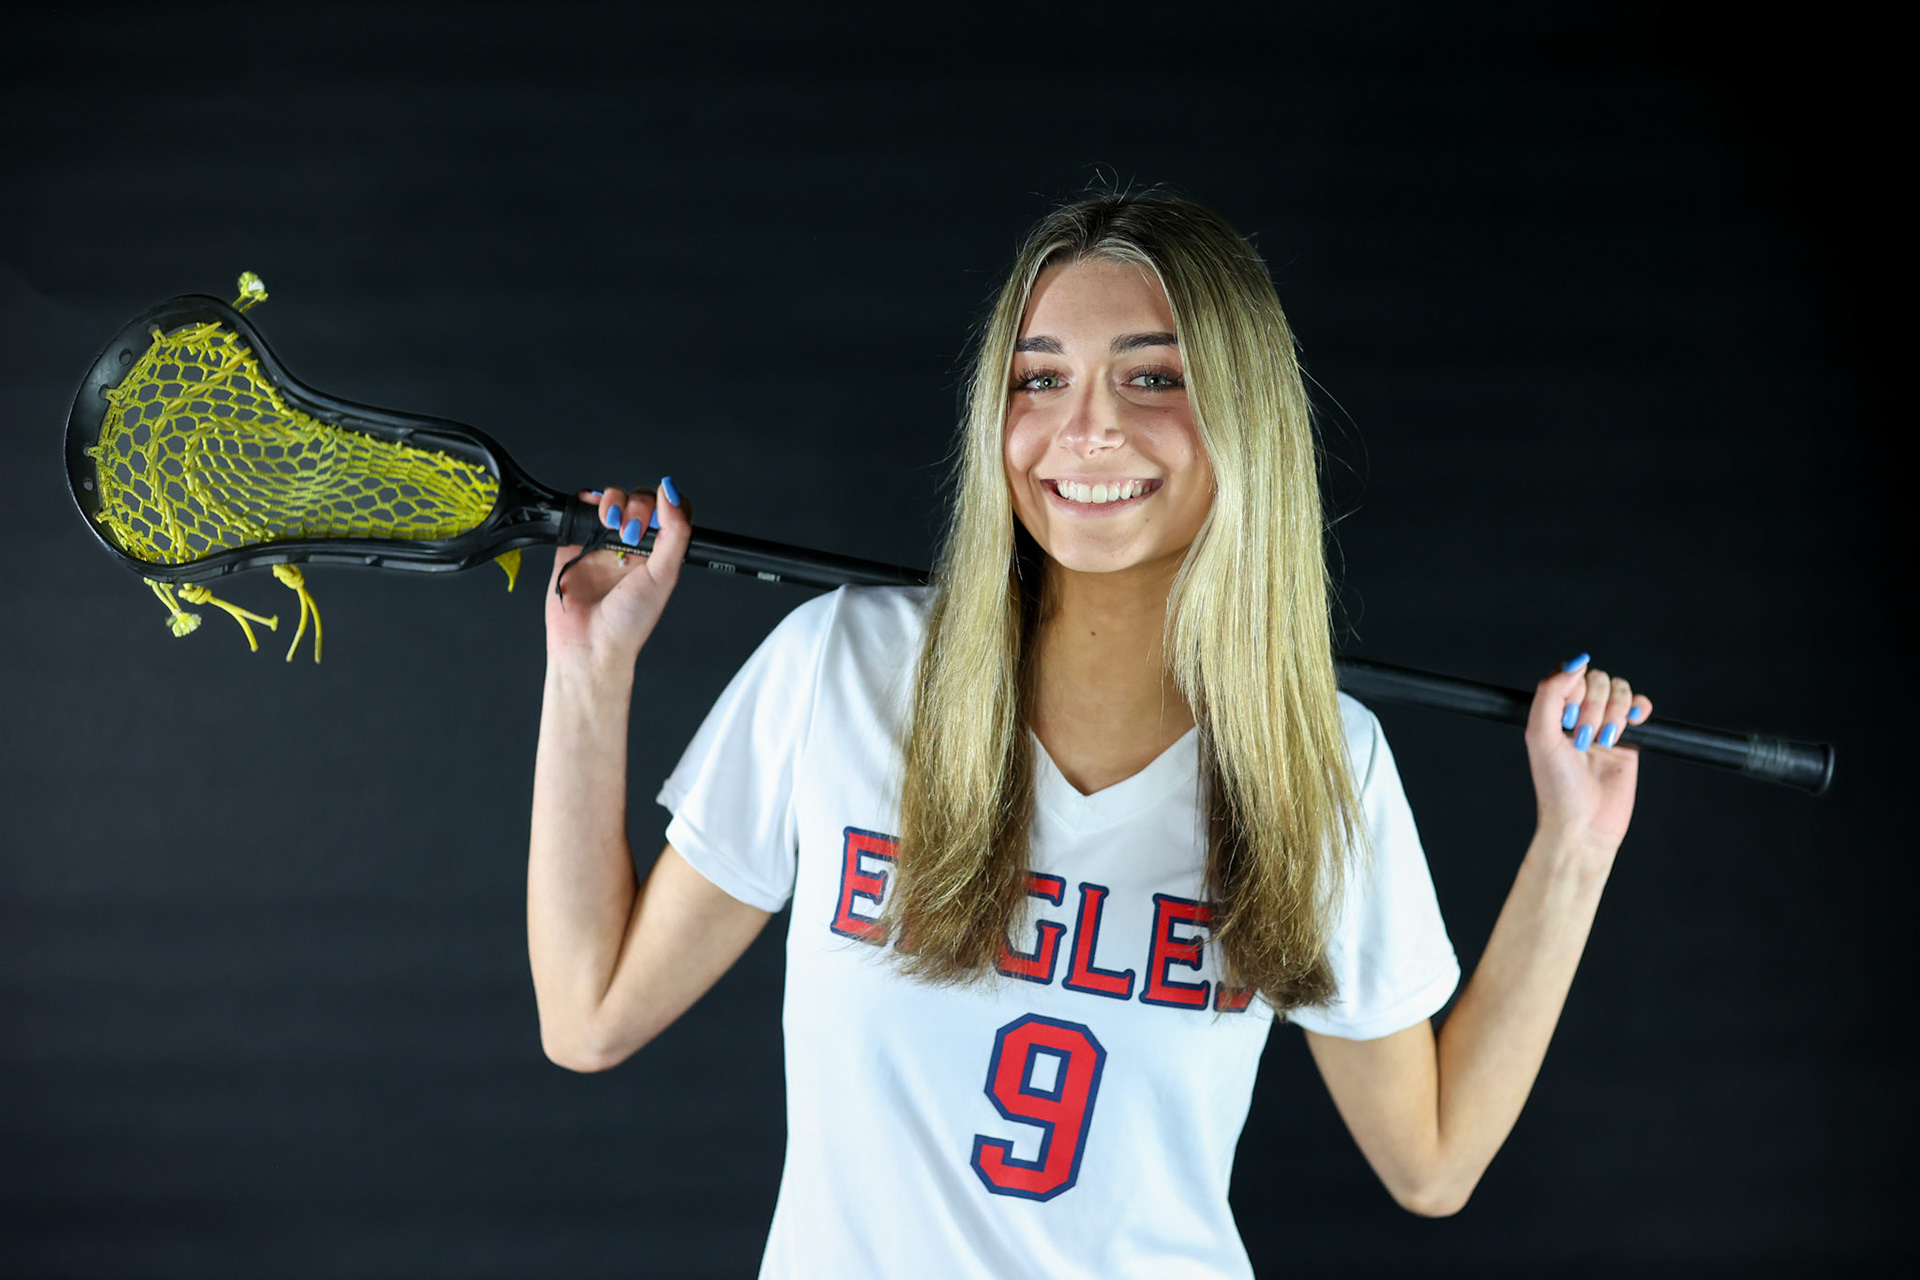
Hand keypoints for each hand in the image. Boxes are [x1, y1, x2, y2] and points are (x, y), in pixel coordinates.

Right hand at [543, 478, 689, 668]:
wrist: (590, 644)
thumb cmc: (628, 623)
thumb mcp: (664, 575)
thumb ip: (675, 532)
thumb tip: (672, 493)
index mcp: (657, 554)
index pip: (668, 513)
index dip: (664, 505)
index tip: (658, 514)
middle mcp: (631, 547)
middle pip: (639, 502)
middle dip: (636, 506)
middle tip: (631, 530)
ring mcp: (603, 544)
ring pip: (612, 501)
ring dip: (613, 500)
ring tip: (611, 521)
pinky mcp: (575, 544)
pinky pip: (580, 512)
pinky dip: (586, 500)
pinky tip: (591, 506)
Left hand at [1524, 654, 1653, 863]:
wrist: (1584, 823)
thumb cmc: (1557, 785)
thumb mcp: (1540, 735)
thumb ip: (1550, 693)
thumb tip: (1576, 663)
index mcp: (1553, 712)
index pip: (1569, 675)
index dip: (1573, 688)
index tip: (1567, 717)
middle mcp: (1578, 715)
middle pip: (1597, 680)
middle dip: (1594, 706)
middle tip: (1583, 739)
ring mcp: (1605, 725)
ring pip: (1619, 689)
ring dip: (1613, 712)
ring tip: (1603, 741)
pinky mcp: (1629, 738)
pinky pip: (1639, 706)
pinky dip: (1639, 707)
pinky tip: (1634, 721)